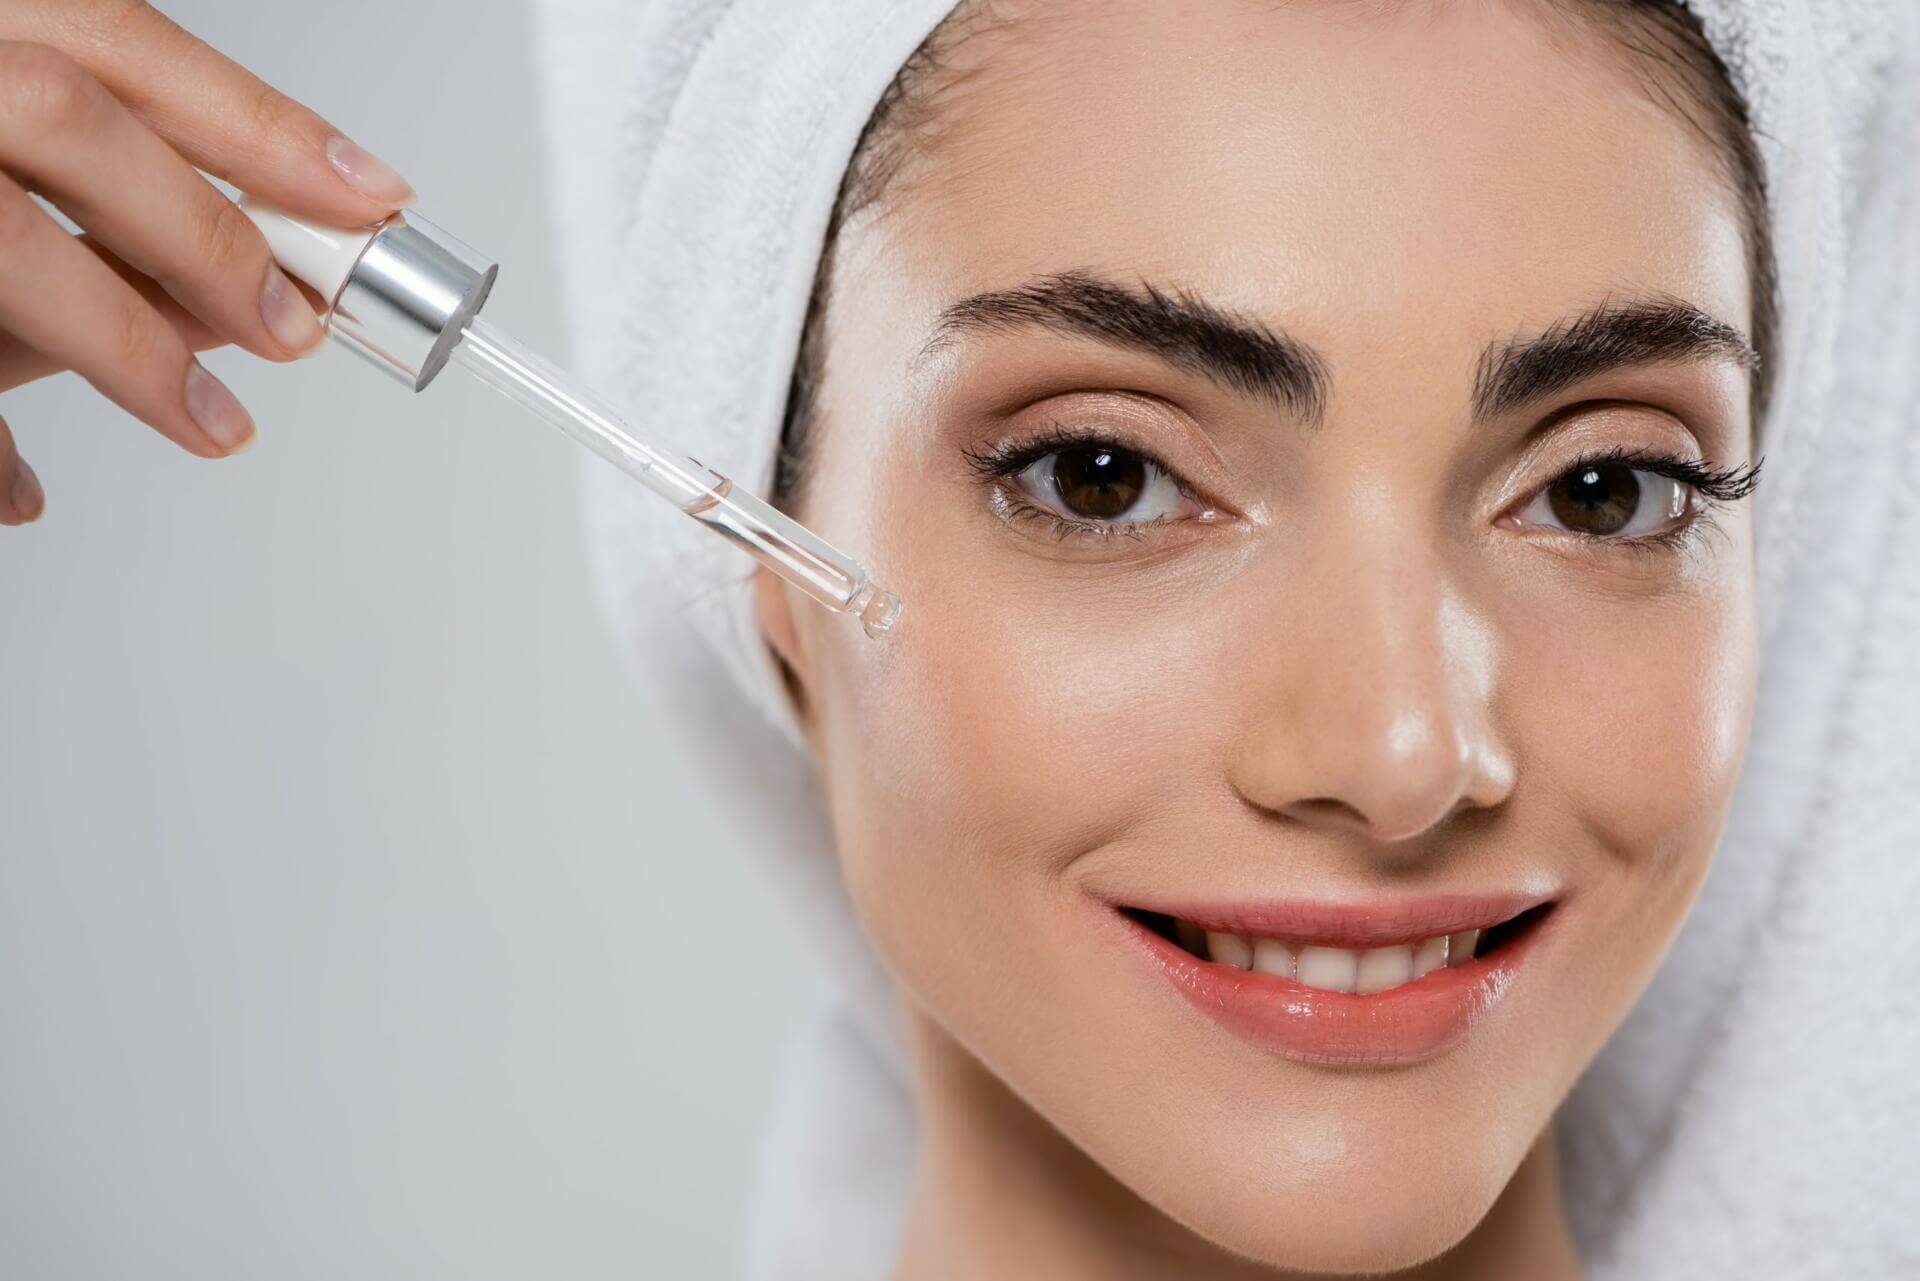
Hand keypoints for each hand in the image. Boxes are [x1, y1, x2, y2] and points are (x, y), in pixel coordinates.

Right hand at [0, 0, 415, 524]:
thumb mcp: (8, 146)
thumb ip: (103, 201)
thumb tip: (247, 280)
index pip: (123, 45)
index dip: (260, 121)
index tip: (373, 196)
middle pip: (66, 118)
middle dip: (200, 227)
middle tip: (294, 329)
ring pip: (1, 242)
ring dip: (123, 341)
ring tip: (216, 424)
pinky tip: (21, 491)